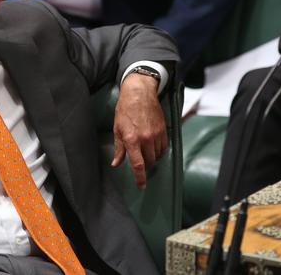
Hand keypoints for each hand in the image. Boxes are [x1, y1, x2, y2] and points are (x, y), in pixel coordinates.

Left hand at [111, 73, 167, 188]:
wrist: (140, 93)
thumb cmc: (125, 110)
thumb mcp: (117, 129)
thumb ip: (119, 149)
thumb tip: (116, 164)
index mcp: (132, 140)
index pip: (138, 165)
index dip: (140, 178)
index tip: (141, 186)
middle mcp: (146, 139)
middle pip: (149, 162)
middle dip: (145, 165)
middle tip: (139, 161)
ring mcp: (156, 135)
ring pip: (158, 156)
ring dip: (152, 158)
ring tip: (145, 151)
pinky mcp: (164, 130)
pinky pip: (164, 147)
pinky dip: (159, 150)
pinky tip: (153, 146)